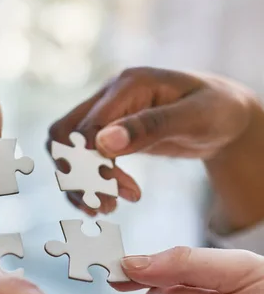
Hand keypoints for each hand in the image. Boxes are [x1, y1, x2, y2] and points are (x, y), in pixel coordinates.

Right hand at [47, 67, 259, 221]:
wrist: (228, 115)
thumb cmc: (218, 110)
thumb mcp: (194, 117)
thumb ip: (149, 126)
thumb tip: (103, 143)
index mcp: (129, 84)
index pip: (88, 126)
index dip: (96, 164)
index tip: (123, 193)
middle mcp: (111, 96)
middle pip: (65, 134)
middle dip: (79, 174)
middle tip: (107, 206)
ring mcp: (108, 112)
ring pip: (67, 147)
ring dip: (79, 182)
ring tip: (106, 209)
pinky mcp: (110, 132)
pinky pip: (82, 156)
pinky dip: (86, 181)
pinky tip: (105, 202)